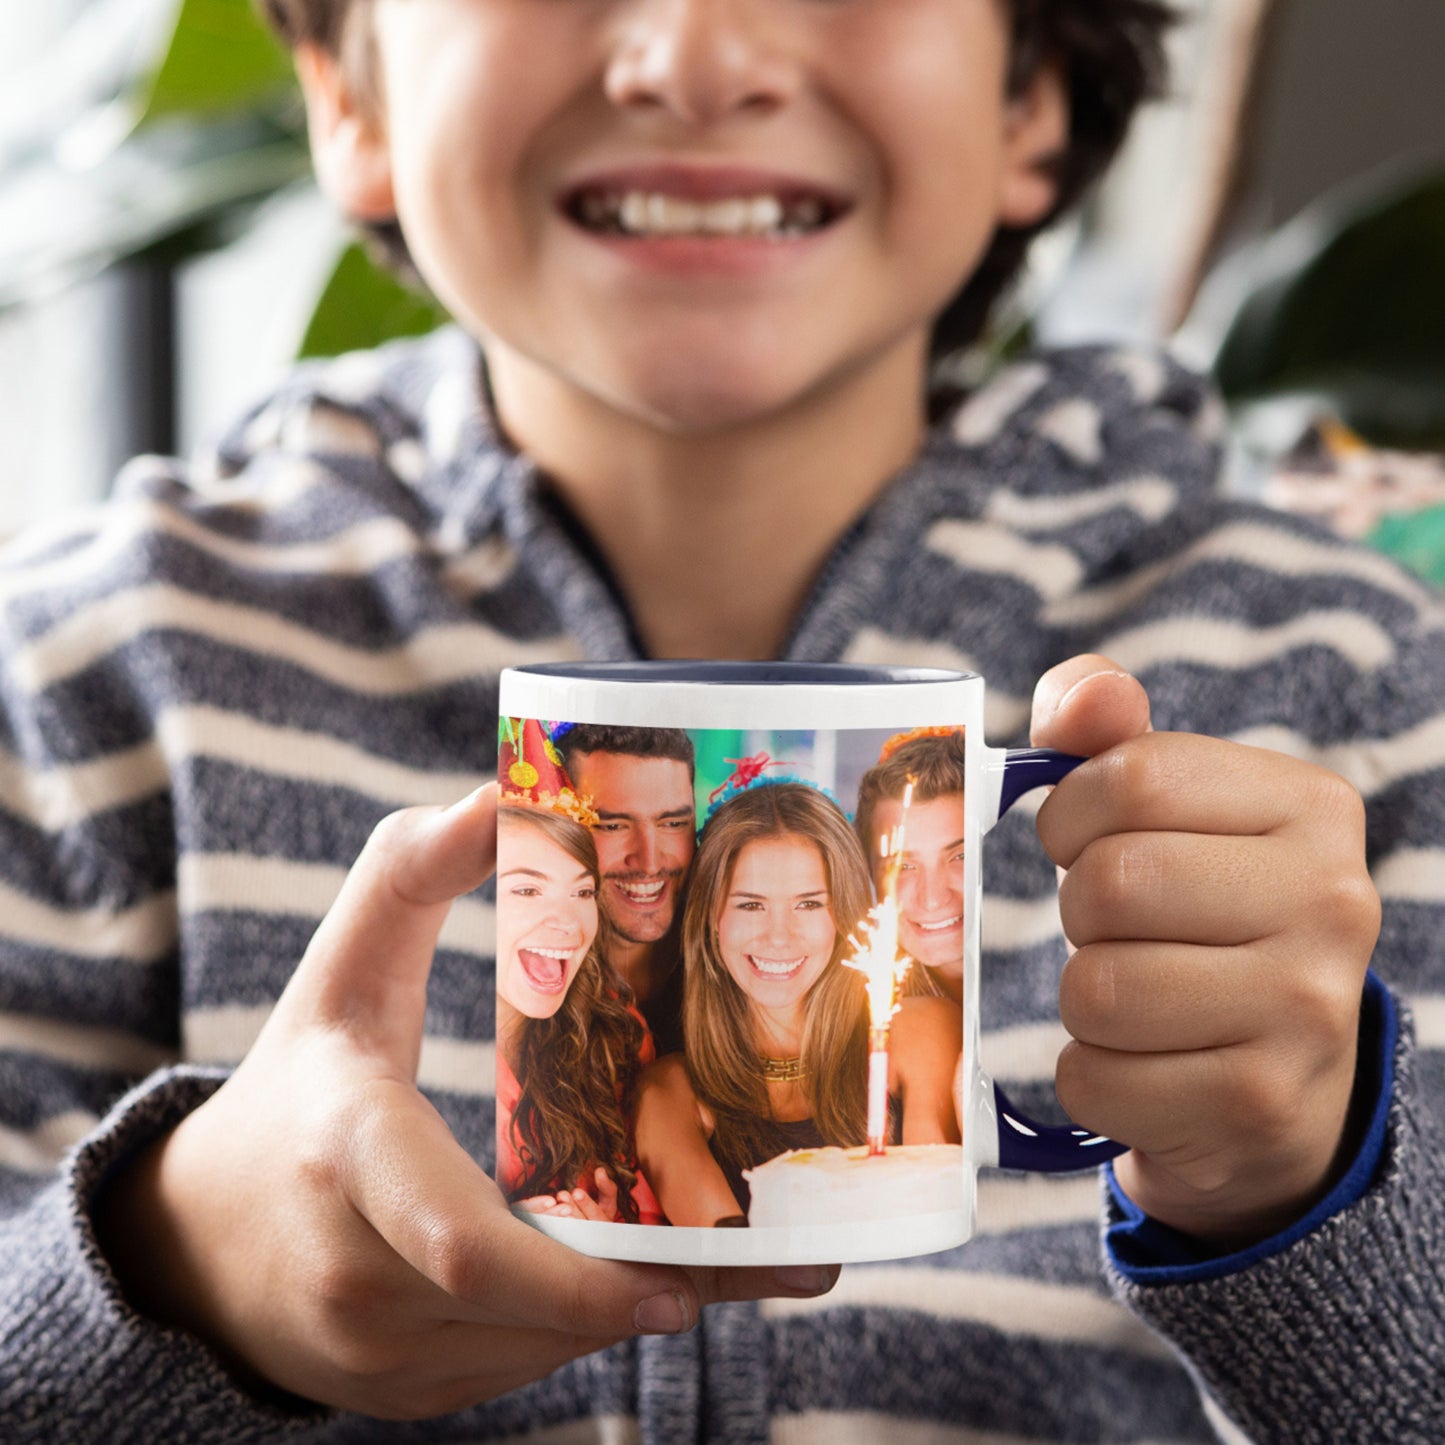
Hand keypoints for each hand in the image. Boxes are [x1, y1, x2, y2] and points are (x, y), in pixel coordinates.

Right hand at [96, 787, 837, 1417]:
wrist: (197, 1235)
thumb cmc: (293, 1078)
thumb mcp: (343, 960)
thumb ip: (414, 866)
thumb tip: (502, 787)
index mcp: (348, 1158)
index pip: (461, 1242)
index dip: (578, 1278)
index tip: (679, 1282)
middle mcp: (356, 1278)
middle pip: (529, 1312)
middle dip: (654, 1291)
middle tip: (781, 1263)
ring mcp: (371, 1356)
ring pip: (536, 1350)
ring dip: (627, 1307)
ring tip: (735, 1262)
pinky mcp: (395, 1396)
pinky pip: (512, 1370)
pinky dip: (574, 1328)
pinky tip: (632, 1281)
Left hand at [1030, 656, 1380, 1247]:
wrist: (1273, 1079)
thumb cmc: (1195, 914)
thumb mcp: (1163, 810)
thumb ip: (1105, 734)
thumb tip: (1088, 694)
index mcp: (1312, 807)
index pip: (1132, 777)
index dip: (1070, 813)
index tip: (1082, 840)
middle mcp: (1335, 902)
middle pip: (1110, 884)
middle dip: (1078, 911)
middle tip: (1116, 931)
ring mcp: (1308, 1011)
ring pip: (1096, 988)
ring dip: (1082, 998)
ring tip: (1134, 997)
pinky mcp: (1259, 1102)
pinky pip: (1095, 1077)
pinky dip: (1089, 1074)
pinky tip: (1142, 1063)